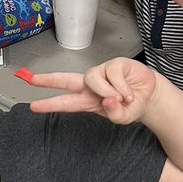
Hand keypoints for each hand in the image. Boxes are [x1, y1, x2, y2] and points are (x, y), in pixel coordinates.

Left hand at [28, 57, 157, 124]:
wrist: (150, 95)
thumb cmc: (132, 105)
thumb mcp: (123, 117)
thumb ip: (114, 114)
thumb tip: (107, 101)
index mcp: (88, 99)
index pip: (66, 101)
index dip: (49, 104)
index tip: (34, 106)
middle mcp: (91, 85)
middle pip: (65, 80)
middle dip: (48, 80)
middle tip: (32, 80)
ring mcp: (102, 73)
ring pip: (92, 79)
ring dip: (106, 91)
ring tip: (120, 98)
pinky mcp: (115, 64)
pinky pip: (112, 74)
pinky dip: (122, 87)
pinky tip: (128, 93)